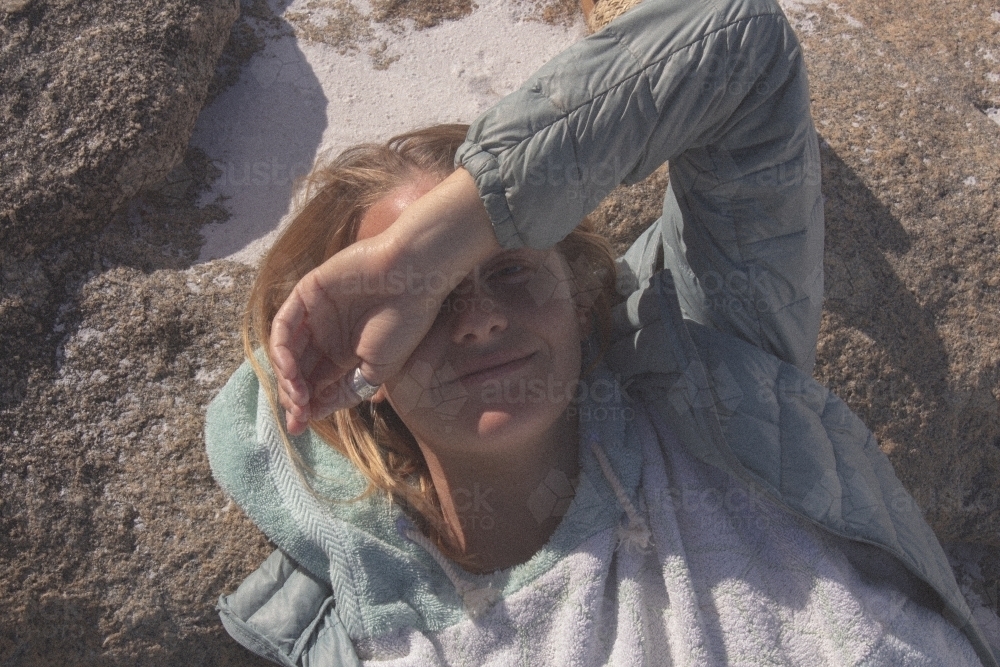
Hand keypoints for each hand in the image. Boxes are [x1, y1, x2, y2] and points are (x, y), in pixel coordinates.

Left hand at [269, 168, 498, 433]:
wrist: (414, 280)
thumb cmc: (404, 324)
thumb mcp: (376, 371)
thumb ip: (345, 391)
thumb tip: (314, 412)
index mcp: (345, 354)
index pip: (316, 384)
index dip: (305, 407)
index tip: (300, 428)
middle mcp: (327, 335)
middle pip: (298, 371)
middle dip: (293, 397)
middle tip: (296, 416)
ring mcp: (315, 314)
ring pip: (288, 351)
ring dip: (287, 377)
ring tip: (297, 396)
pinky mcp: (308, 293)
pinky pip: (284, 323)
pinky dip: (281, 348)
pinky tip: (290, 369)